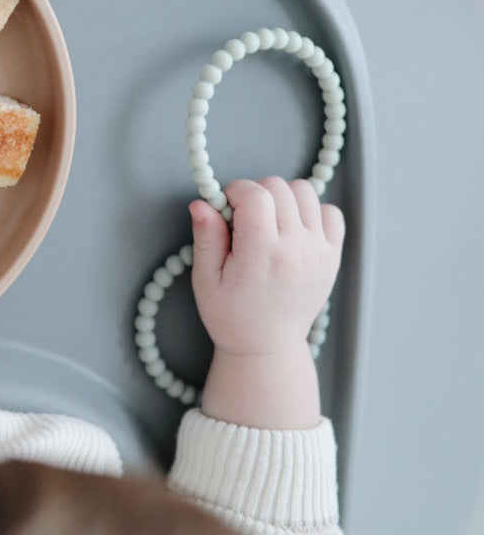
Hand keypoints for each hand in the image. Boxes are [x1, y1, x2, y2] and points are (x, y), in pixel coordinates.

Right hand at [189, 178, 343, 429]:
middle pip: (279, 187)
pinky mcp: (333, 256)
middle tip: (243, 218)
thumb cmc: (230, 314)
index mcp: (261, 253)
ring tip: (268, 221)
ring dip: (282, 198)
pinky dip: (311, 211)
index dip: (235, 191)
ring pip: (305, 192)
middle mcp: (295, 248)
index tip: (226, 207)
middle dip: (255, 193)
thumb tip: (202, 202)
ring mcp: (319, 251)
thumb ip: (206, 237)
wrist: (267, 346)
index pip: (255, 194)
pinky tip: (292, 229)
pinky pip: (331, 212)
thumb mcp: (206, 279)